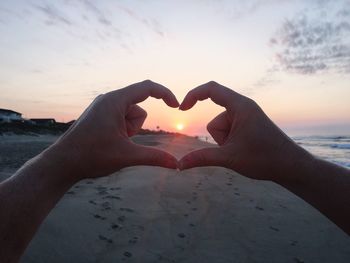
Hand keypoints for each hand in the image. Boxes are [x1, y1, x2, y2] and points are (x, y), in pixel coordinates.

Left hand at [53, 80, 178, 179]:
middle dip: (136, 127)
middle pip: (138, 108)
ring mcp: (102, 107)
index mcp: (115, 101)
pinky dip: (121, 130)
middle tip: (120, 141)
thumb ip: (154, 157)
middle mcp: (108, 99)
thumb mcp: (127, 156)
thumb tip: (176, 165)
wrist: (62, 164)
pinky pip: (120, 119)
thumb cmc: (91, 156)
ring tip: (111, 142)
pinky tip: (107, 142)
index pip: (147, 88)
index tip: (177, 106)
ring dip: (128, 130)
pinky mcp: (99, 115)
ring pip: (130, 116)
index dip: (165, 94)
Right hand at [178, 81, 311, 180]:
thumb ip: (202, 158)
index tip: (181, 108)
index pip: (211, 89)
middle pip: (215, 120)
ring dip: (226, 143)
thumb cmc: (265, 159)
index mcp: (240, 106)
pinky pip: (229, 132)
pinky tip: (245, 151)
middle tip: (238, 150)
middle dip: (220, 138)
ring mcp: (246, 116)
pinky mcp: (248, 125)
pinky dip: (231, 143)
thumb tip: (179, 165)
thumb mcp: (229, 157)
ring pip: (221, 128)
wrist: (291, 167)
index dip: (193, 95)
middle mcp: (243, 107)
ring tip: (244, 152)